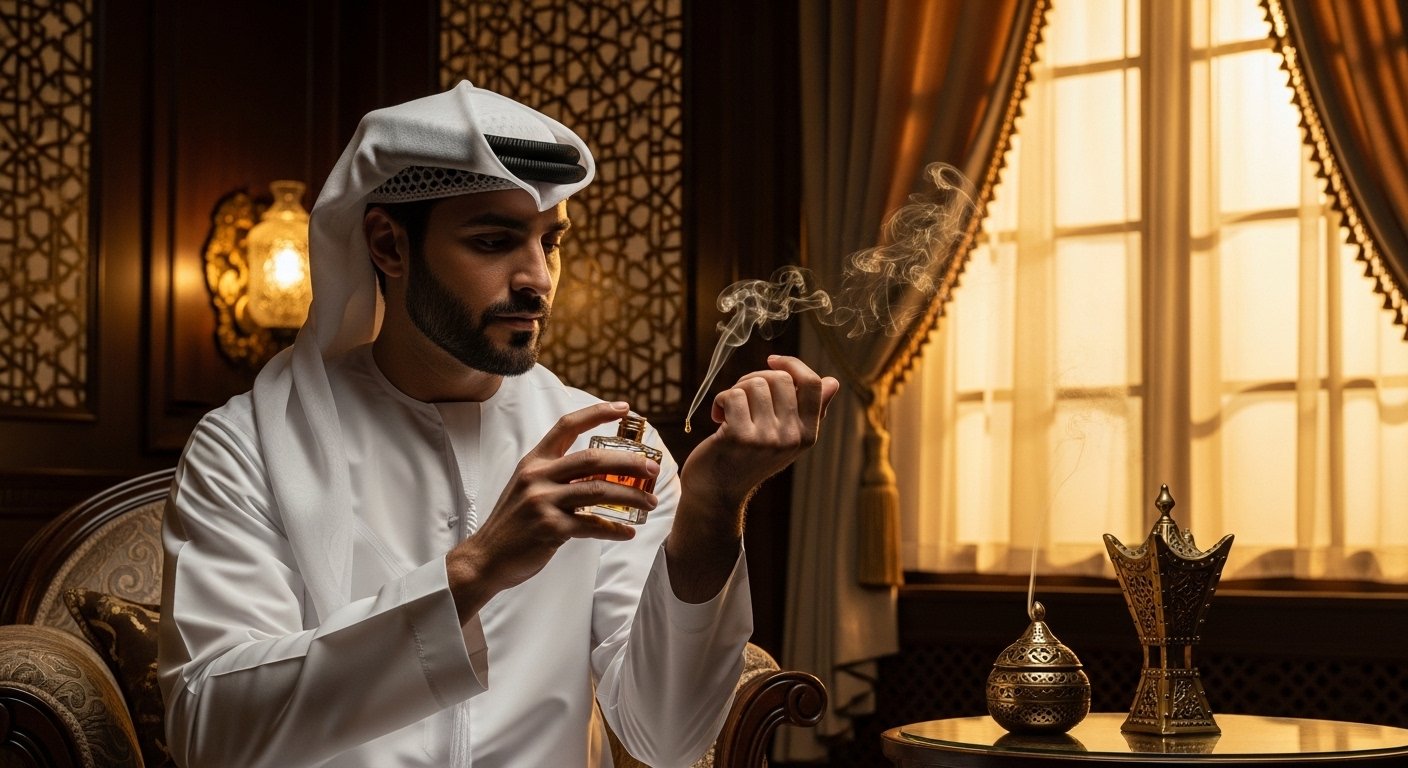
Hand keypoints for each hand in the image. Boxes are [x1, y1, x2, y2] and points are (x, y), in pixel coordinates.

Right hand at [445, 401, 659, 620]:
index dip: (597, 412)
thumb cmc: (513, 523)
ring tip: (650, 502)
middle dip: (629, 462)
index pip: (567, 425)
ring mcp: (543, 502)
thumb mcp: (528, 488)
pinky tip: (628, 532)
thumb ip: (557, 476)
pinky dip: (614, 529)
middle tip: (653, 469)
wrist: (486, 557)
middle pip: (593, 458)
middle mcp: (538, 476)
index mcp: (534, 461)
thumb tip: (601, 472)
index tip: (624, 407)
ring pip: (599, 490)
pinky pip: (592, 525)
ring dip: (631, 497)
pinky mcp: (549, 528)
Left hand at [681, 355, 839, 516]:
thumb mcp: (785, 438)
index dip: (792, 364)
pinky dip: (720, 401)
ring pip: (754, 384)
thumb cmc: (749, 458)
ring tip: (729, 411)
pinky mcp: (739, 437)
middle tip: (741, 397)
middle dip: (755, 378)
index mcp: (808, 435)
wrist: (717, 492)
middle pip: (779, 378)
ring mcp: (766, 438)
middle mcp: (791, 438)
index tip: (772, 360)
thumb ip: (808, 411)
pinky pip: (733, 395)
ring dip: (736, 391)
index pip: (814, 384)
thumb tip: (832, 382)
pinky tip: (718, 417)